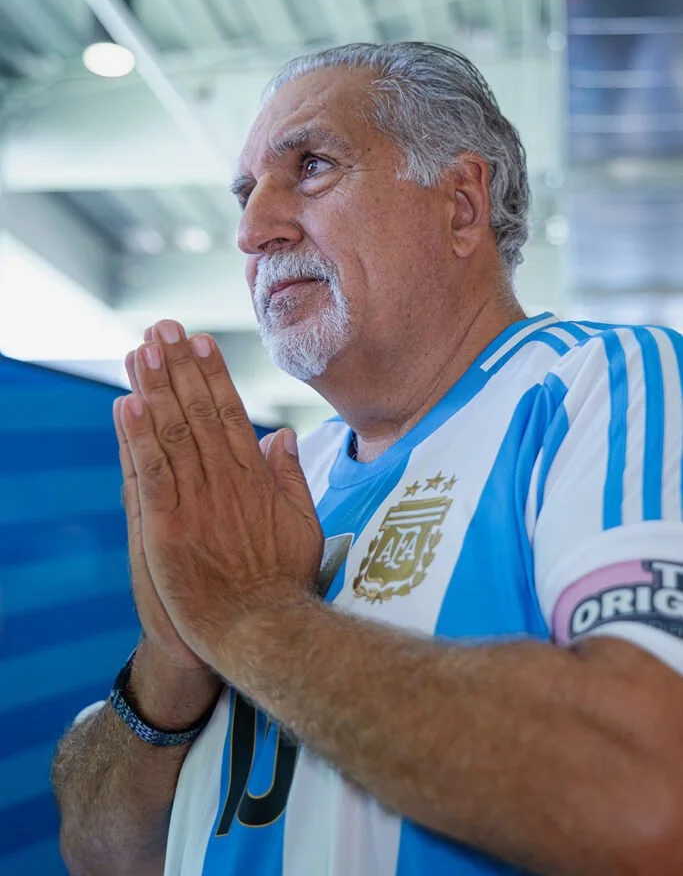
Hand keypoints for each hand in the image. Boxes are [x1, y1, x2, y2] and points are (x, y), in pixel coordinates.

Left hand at [118, 320, 323, 676]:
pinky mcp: (168, 527)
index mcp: (254, 477)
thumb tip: (279, 435)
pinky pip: (151, 473)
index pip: (229, 412)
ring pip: (173, 434)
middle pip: (197, 411)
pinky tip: (127, 404)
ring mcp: (196, 502)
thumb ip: (289, 476)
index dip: (212, 374)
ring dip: (155, 388)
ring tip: (141, 350)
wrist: (262, 630)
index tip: (200, 341)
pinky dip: (138, 437)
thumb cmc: (284, 581)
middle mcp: (225, 480)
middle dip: (178, 366)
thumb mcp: (303, 522)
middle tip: (163, 328)